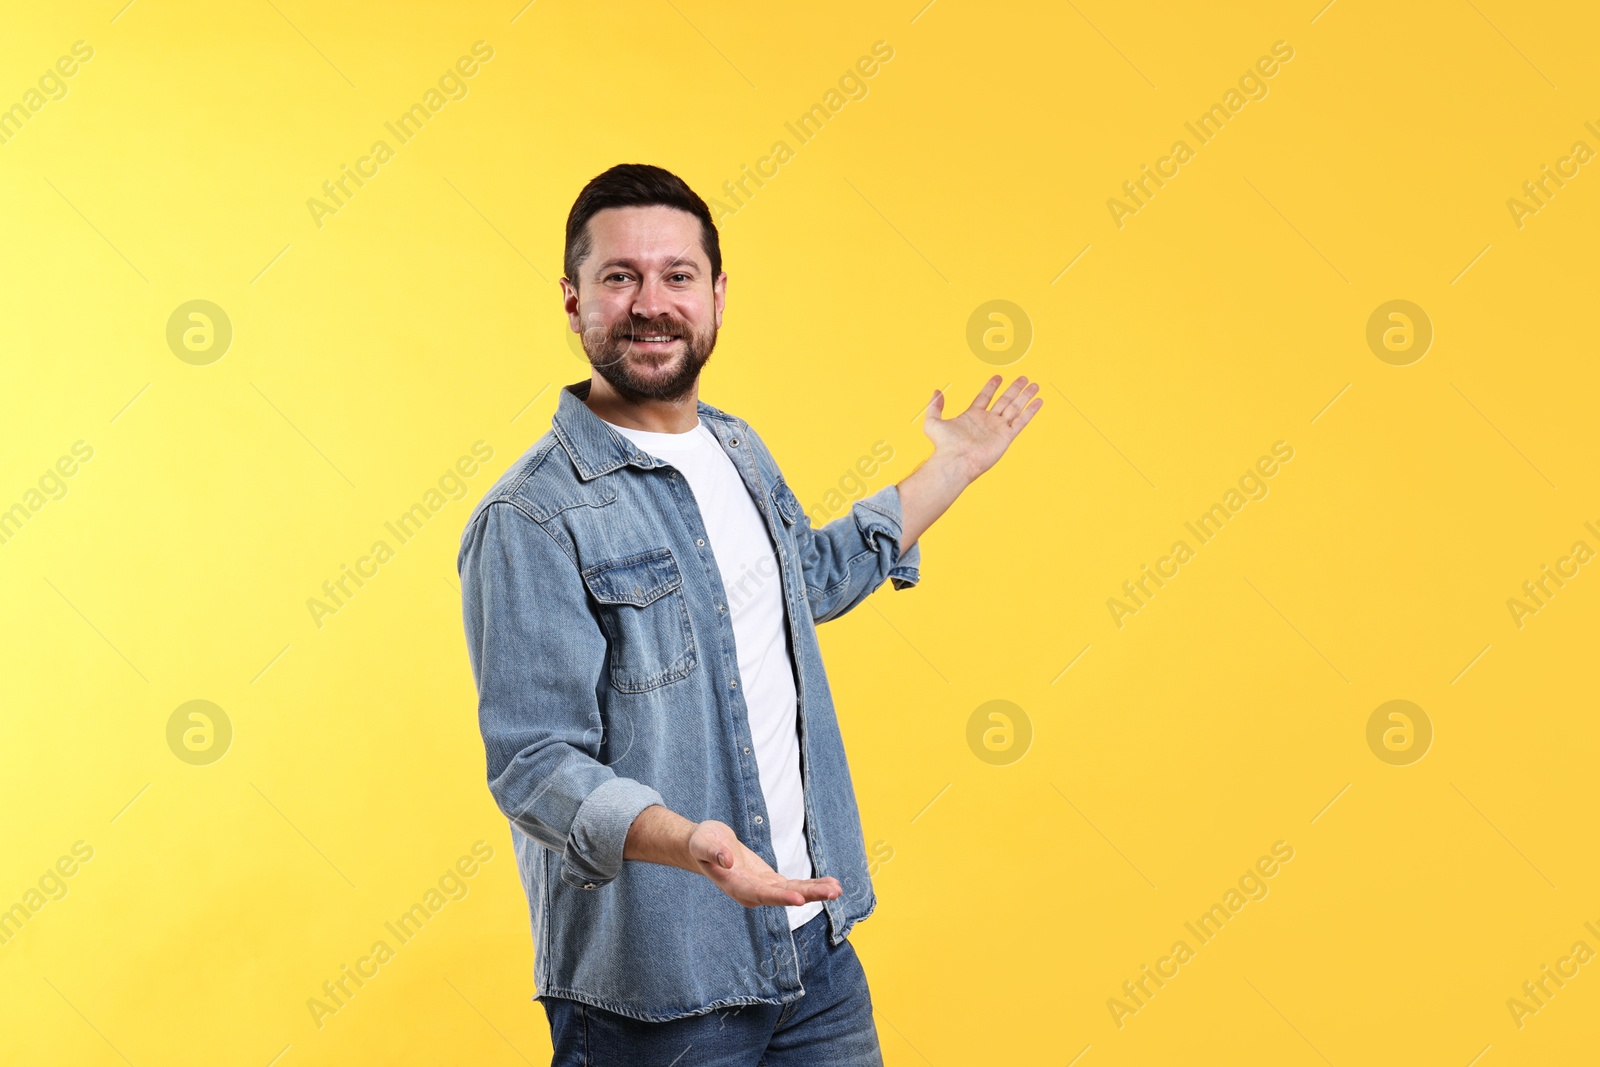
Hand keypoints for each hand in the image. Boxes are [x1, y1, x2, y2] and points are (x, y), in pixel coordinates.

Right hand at [687, 819, 841, 908]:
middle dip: (809, 894)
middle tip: (833, 893)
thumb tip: (727, 860)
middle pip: (784, 896)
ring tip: (838, 889)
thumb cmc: (702, 843)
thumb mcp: (703, 842)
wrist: (705, 846)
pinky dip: (812, 884)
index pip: (762, 894)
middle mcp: (753, 893)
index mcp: (737, 886)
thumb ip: (713, 851)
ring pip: (793, 892)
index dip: (781, 897)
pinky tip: (830, 884)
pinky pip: (794, 884)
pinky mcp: (771, 881)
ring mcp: (763, 888)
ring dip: (816, 891)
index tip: (800, 898)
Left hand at [922, 375, 1041, 479]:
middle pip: (1004, 400)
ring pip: (1015, 408)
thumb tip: (936, 391)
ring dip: (1025, 396)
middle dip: (1014, 389)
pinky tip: (1038, 401)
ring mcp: (998, 428)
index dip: (992, 387)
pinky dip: (1031, 411)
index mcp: (972, 416)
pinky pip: (1021, 421)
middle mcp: (987, 421)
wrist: (955, 461)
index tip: (998, 377)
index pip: (985, 397)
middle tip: (1023, 378)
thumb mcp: (932, 422)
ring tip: (1034, 385)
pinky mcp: (1006, 437)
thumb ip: (935, 406)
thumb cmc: (944, 445)